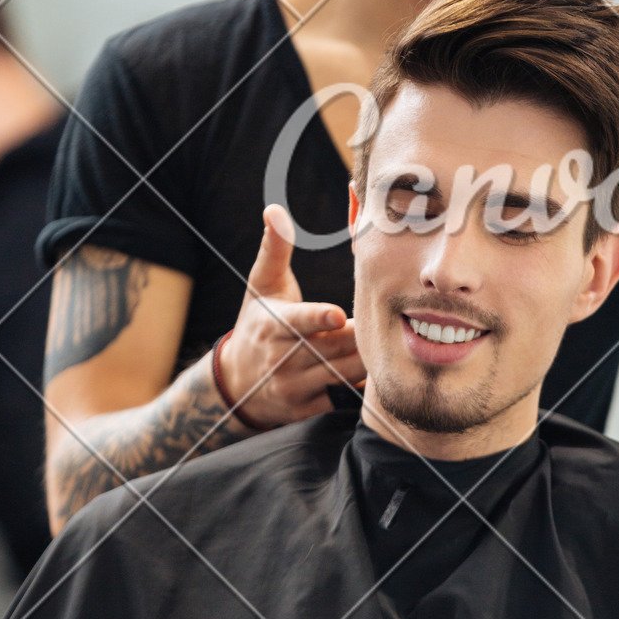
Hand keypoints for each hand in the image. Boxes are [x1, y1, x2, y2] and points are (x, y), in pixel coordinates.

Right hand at [217, 203, 365, 425]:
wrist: (236, 382)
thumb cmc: (257, 322)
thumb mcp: (261, 285)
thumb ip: (275, 249)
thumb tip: (274, 209)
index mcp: (273, 326)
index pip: (299, 322)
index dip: (319, 319)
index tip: (339, 315)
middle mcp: (281, 359)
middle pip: (335, 347)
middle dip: (359, 335)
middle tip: (383, 322)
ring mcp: (292, 388)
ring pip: (343, 374)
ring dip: (365, 360)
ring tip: (381, 343)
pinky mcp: (304, 410)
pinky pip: (342, 399)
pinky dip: (358, 388)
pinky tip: (374, 374)